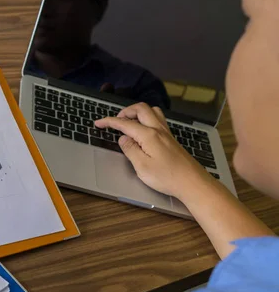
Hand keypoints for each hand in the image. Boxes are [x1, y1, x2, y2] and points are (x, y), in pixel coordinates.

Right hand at [95, 103, 210, 199]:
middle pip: (141, 109)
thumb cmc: (167, 177)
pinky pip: (158, 119)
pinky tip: (144, 130)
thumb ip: (130, 150)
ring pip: (152, 111)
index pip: (125, 124)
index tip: (98, 123)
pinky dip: (147, 118)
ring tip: (129, 122)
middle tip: (115, 120)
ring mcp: (167, 133)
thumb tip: (123, 139)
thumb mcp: (142, 167)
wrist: (192, 182)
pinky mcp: (171, 139)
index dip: (109, 122)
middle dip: (125, 111)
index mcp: (149, 135)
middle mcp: (158, 130)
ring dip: (138, 112)